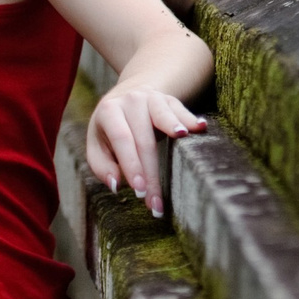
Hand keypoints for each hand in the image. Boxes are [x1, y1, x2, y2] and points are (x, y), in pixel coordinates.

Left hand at [86, 84, 205, 215]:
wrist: (127, 96)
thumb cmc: (110, 130)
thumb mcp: (97, 145)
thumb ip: (102, 166)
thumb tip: (116, 184)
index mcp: (109, 112)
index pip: (122, 140)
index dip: (131, 165)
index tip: (139, 191)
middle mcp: (131, 101)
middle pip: (144, 139)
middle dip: (152, 172)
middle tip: (156, 202)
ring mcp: (152, 98)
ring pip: (163, 116)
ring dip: (174, 128)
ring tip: (182, 137)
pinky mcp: (170, 100)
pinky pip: (181, 110)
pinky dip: (190, 119)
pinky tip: (200, 127)